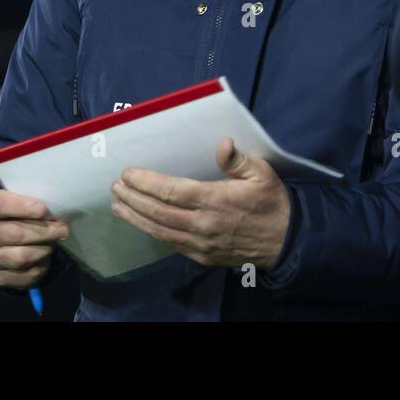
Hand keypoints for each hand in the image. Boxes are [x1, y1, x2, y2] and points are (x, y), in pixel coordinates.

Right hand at [0, 189, 69, 288]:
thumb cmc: (14, 212)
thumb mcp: (17, 198)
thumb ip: (32, 198)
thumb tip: (58, 209)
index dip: (23, 207)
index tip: (43, 209)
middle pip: (17, 234)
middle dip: (45, 231)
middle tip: (63, 228)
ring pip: (23, 257)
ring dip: (45, 249)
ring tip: (53, 241)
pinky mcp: (0, 276)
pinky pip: (28, 274)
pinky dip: (42, 265)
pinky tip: (44, 256)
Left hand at [110, 137, 291, 269]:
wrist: (284, 241)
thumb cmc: (271, 202)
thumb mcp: (262, 173)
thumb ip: (238, 160)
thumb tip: (223, 143)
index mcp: (216, 200)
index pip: (172, 191)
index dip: (147, 183)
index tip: (128, 174)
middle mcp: (203, 224)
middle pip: (159, 212)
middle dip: (134, 199)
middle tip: (116, 186)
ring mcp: (200, 243)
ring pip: (160, 231)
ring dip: (136, 218)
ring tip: (118, 205)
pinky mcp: (201, 256)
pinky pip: (171, 243)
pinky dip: (153, 232)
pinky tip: (142, 223)